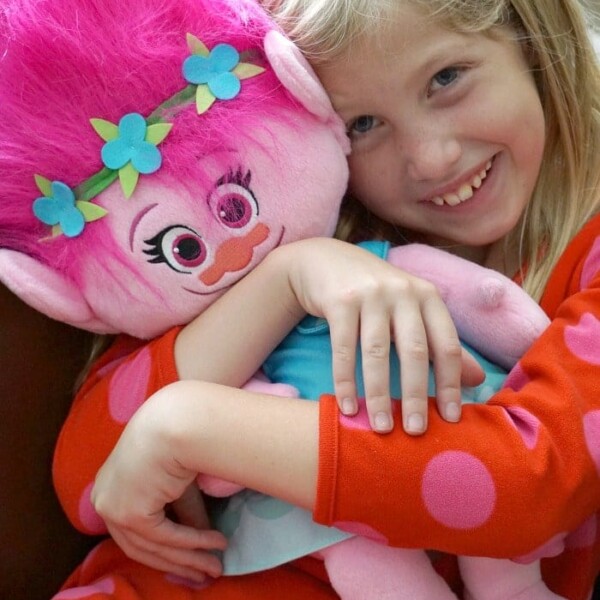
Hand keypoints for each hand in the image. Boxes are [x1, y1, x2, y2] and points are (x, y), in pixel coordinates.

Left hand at [92, 393, 226, 582]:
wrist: (175, 420)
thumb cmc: (175, 439)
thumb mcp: (177, 485)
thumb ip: (183, 516)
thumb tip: (198, 544)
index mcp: (109, 487)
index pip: (133, 530)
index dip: (164, 550)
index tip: (190, 561)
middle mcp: (103, 500)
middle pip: (141, 546)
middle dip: (178, 562)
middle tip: (206, 573)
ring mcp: (113, 508)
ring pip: (154, 547)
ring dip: (190, 558)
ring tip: (216, 565)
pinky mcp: (130, 513)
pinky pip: (165, 538)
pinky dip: (192, 543)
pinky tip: (215, 542)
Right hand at [282, 238, 482, 434]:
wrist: (327, 261)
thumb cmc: (376, 294)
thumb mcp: (412, 311)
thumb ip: (441, 342)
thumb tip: (478, 381)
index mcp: (428, 296)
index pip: (447, 345)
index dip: (451, 384)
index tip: (451, 419)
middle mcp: (403, 292)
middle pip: (415, 350)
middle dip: (416, 395)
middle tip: (415, 431)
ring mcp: (370, 294)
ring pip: (377, 352)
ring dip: (379, 394)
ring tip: (380, 426)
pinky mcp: (339, 300)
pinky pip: (343, 348)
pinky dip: (345, 381)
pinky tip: (347, 406)